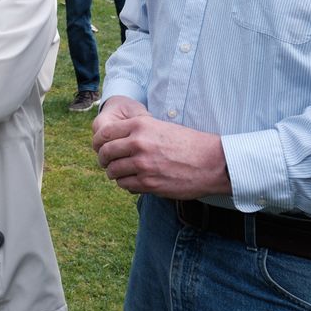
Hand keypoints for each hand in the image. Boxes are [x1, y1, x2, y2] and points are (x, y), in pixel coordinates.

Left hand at [92, 97, 230, 198]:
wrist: (211, 162)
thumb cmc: (187, 143)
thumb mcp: (159, 126)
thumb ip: (136, 131)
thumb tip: (113, 139)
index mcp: (139, 126)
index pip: (104, 133)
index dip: (98, 142)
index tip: (99, 147)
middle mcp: (138, 143)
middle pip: (105, 153)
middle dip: (103, 159)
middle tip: (107, 163)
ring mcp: (143, 164)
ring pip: (113, 171)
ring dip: (114, 173)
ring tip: (121, 173)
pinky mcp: (149, 183)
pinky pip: (125, 185)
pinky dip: (126, 184)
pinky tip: (134, 181)